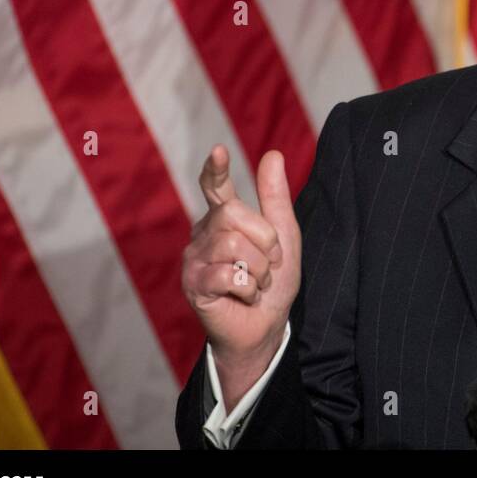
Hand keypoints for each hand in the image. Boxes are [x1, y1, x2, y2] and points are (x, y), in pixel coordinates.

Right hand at [182, 145, 300, 404]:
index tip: (219, 151)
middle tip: (269, 264)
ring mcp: (194, 259)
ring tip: (257, 283)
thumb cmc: (273, 282)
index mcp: (225, 218)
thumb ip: (276, 199)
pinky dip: (248, 289)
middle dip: (264, 240)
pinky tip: (244, 297)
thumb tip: (273, 154)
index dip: (215, 169)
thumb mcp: (284, 237)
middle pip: (232, 215)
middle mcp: (204, 233)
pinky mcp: (193, 284)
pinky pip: (226, 275)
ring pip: (232, 245)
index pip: (215, 186)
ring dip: (259, 269)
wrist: (266, 327)